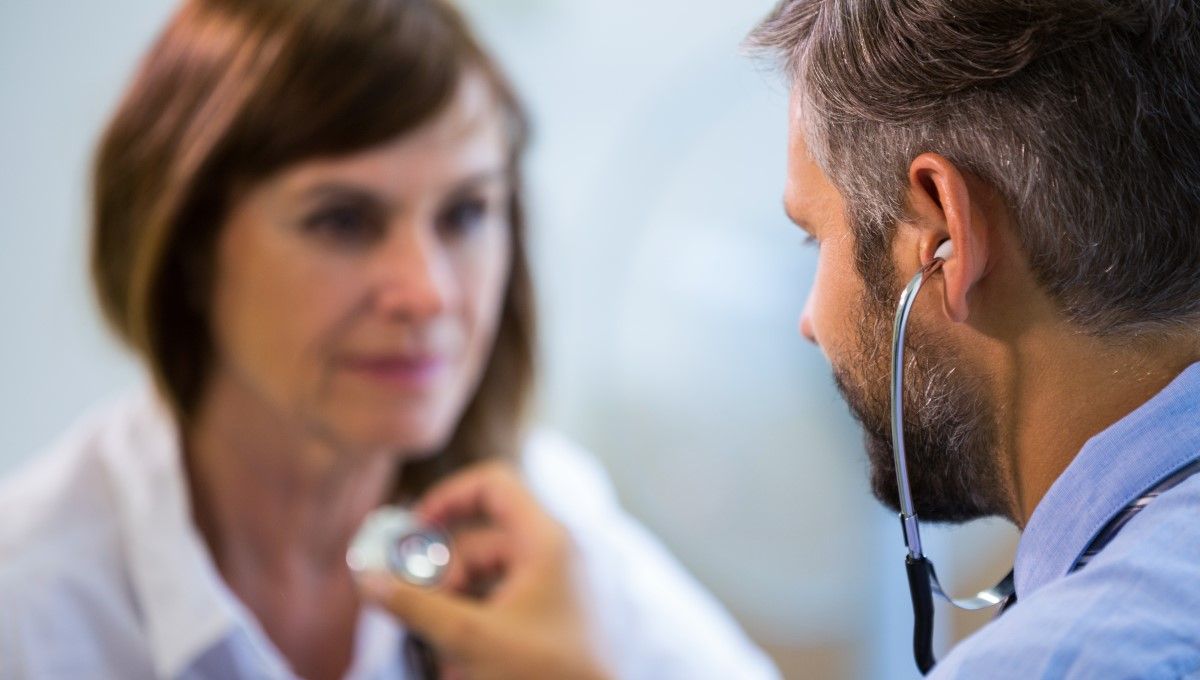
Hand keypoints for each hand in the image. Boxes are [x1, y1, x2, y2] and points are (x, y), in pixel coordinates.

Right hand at [356, 461, 609, 679]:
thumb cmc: (547, 674)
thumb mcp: (470, 638)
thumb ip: (415, 606)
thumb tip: (368, 579)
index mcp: (547, 540)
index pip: (493, 483)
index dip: (449, 497)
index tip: (413, 530)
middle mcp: (557, 551)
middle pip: (482, 538)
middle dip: (445, 575)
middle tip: (419, 609)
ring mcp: (560, 581)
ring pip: (490, 575)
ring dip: (458, 607)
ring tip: (446, 653)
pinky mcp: (557, 610)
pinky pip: (507, 600)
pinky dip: (481, 622)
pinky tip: (464, 663)